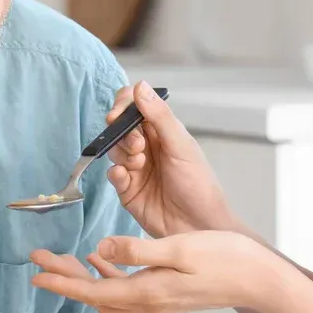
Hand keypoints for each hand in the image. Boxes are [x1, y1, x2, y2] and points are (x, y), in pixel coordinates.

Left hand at [29, 231, 288, 312]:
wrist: (259, 280)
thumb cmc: (226, 260)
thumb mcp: (178, 248)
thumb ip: (137, 250)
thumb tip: (101, 249)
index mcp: (147, 290)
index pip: (92, 289)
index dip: (61, 280)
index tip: (35, 271)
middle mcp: (148, 300)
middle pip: (93, 294)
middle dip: (64, 278)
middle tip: (39, 260)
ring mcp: (158, 299)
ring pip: (108, 293)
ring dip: (83, 278)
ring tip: (63, 259)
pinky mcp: (167, 293)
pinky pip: (126, 289)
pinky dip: (108, 275)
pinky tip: (104, 258)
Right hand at [105, 81, 233, 238]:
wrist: (200, 226)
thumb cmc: (199, 185)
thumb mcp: (181, 146)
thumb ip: (159, 117)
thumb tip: (140, 86)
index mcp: (162, 131)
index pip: (135, 106)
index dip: (123, 105)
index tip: (119, 113)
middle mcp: (146, 147)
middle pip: (119, 127)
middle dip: (122, 132)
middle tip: (137, 145)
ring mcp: (135, 169)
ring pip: (114, 150)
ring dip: (122, 153)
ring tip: (138, 164)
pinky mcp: (127, 191)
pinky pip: (113, 175)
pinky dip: (116, 173)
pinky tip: (126, 177)